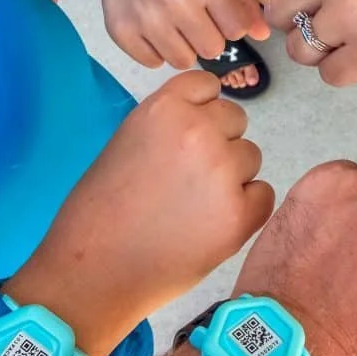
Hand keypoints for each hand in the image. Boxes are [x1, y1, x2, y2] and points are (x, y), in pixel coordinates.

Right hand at [8, 72, 273, 355]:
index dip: (201, 110)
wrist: (93, 270)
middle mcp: (200, 132)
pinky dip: (244, 208)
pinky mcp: (240, 215)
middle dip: (219, 142)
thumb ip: (169, 123)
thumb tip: (206, 118)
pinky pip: (263, 194)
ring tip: (193, 204)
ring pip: (251, 157)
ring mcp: (223, 173)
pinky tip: (209, 224)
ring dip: (232, 175)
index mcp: (165, 108)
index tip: (186, 135)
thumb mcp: (129, 140)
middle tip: (188, 177)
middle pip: (236, 119)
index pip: (208, 85)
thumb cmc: (100, 208)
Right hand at [81, 0, 268, 68]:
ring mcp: (146, 19)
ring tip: (173, 25)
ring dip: (183, 48)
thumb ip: (241, 3)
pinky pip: (154, 63)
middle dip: (207, 39)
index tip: (219, 15)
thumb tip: (263, 35)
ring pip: (183, 61)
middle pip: (212, 50)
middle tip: (193, 21)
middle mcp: (175, 1)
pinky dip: (156, 51)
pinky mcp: (122, 32)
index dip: (231, 26)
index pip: (237, 29)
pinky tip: (152, 29)